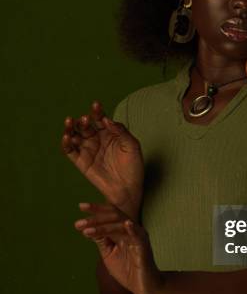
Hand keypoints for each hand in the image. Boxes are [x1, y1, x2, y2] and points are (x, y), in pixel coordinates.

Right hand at [61, 101, 143, 219]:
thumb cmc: (133, 167)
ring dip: (70, 127)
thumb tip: (107, 120)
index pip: (100, 118)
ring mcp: (88, 150)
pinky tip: (67, 137)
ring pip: (75, 135)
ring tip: (70, 121)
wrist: (129, 189)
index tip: (96, 105)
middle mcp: (97, 139)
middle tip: (86, 119)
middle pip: (86, 125)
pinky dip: (66, 143)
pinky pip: (70, 151)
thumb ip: (121, 131)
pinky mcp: (81, 162)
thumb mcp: (132, 146)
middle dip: (84, 120)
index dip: (97, 111)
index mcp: (109, 133)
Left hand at [75, 202, 162, 293]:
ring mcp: (138, 237)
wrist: (143, 286)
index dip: (96, 210)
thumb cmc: (127, 269)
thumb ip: (101, 240)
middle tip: (79, 223)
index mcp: (122, 230)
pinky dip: (133, 229)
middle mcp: (131, 229)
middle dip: (95, 218)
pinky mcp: (144, 246)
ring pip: (120, 225)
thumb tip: (87, 229)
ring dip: (103, 227)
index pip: (109, 215)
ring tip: (87, 230)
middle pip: (113, 216)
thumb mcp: (109, 254)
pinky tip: (127, 223)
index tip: (81, 206)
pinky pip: (138, 236)